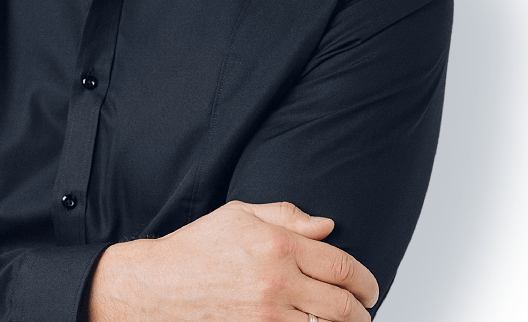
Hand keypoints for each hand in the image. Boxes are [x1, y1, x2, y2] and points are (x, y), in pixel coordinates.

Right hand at [85, 199, 378, 321]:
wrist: (156, 287)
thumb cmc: (198, 246)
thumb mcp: (239, 215)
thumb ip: (287, 216)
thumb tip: (328, 227)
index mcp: (276, 244)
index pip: (340, 266)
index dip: (365, 280)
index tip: (370, 287)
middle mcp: (276, 281)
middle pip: (341, 305)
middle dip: (362, 311)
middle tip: (365, 311)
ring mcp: (266, 316)